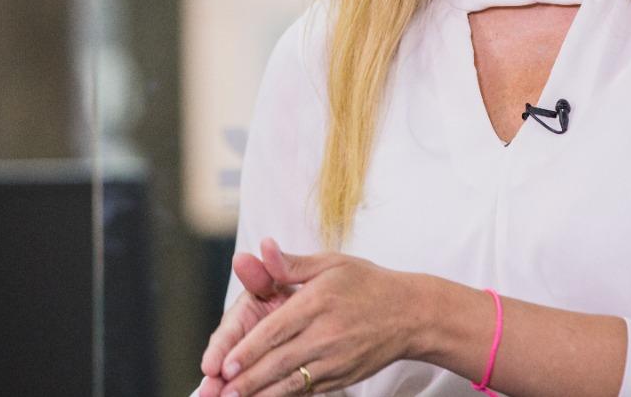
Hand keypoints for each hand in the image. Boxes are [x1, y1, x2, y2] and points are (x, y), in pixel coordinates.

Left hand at [202, 238, 424, 395]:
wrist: (410, 314)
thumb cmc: (368, 284)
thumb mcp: (332, 264)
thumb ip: (291, 264)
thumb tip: (261, 248)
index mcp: (319, 302)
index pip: (276, 330)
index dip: (247, 349)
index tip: (224, 364)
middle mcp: (327, 334)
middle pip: (279, 361)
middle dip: (246, 379)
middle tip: (219, 391)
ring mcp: (336, 359)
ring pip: (291, 382)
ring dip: (261, 394)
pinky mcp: (342, 377)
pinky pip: (308, 390)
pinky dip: (285, 396)